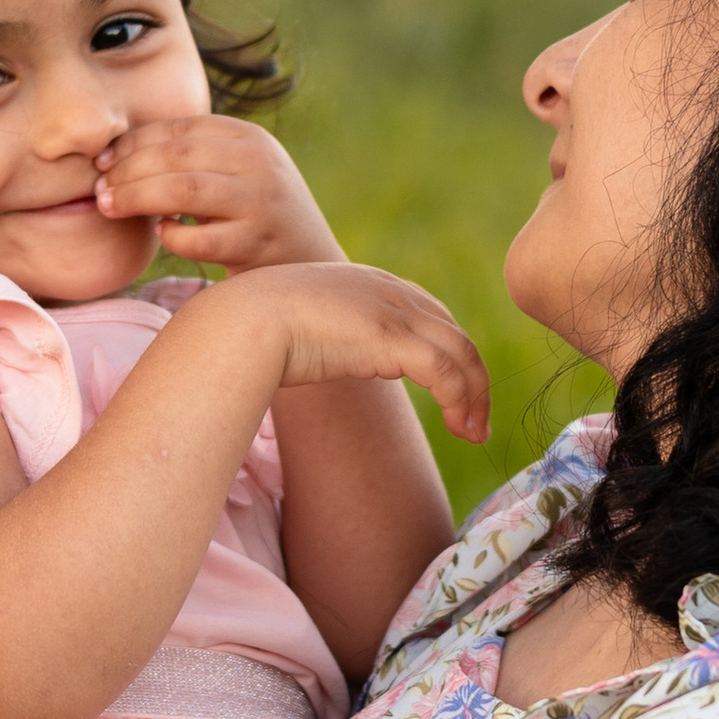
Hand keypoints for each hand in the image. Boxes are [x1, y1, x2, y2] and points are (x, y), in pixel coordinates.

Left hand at [93, 117, 342, 271]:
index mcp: (250, 137)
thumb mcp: (236, 174)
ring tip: (110, 208)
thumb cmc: (257, 219)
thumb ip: (193, 158)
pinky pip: (199, 239)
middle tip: (98, 190)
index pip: (180, 127)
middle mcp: (260, 163)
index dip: (133, 142)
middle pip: (176, 155)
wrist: (314, 268)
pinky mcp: (260, 244)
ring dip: (137, 198)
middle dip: (128, 171)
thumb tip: (115, 156)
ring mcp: (263, 202)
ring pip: (183, 190)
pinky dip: (172, 237)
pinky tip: (164, 236)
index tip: (102, 162)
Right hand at [213, 259, 490, 444]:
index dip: (451, 356)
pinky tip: (459, 426)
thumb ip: (327, 335)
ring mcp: (394, 312)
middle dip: (474, 380)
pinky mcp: (392, 338)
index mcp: (373, 285)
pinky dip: (461, 400)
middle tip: (476, 422)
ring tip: (474, 433)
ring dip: (474, 397)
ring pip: (460, 354)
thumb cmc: (256, 329)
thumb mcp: (304, 324)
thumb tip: (315, 354)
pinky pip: (445, 372)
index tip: (456, 394)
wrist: (242, 321)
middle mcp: (392, 292)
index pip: (433, 317)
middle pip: (455, 334)